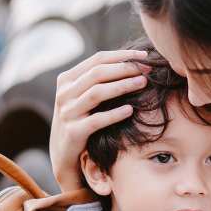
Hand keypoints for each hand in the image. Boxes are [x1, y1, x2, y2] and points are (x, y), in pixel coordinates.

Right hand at [50, 50, 150, 191]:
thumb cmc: (80, 120)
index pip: (97, 59)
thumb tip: (131, 61)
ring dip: (123, 86)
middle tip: (147, 69)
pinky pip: (97, 120)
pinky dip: (115, 114)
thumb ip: (97, 79)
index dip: (122, 56)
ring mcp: (67, 113)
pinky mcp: (73, 132)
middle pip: (98, 73)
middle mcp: (64, 94)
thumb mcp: (81, 96)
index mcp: (66, 79)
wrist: (63, 154)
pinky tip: (130, 110)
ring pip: (97, 93)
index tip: (144, 56)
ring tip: (143, 83)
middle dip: (125, 68)